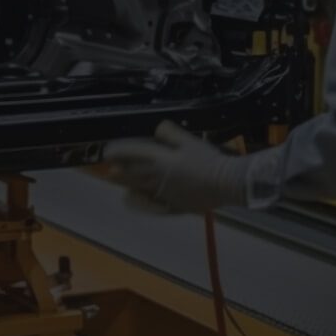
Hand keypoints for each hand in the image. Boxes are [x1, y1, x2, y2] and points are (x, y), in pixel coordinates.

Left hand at [104, 121, 248, 213]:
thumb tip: (156, 129)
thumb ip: (168, 133)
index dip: (116, 151)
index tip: (108, 151)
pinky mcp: (174, 205)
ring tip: (115, 180)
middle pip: (129, 174)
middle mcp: (156, 178)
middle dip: (117, 170)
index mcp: (159, 160)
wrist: (228, 183)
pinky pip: (151, 205)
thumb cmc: (208, 159)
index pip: (130, 154)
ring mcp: (164, 194)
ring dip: (124, 184)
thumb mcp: (188, 140)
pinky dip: (140, 202)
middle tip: (107, 168)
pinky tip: (133, 199)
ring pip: (137, 189)